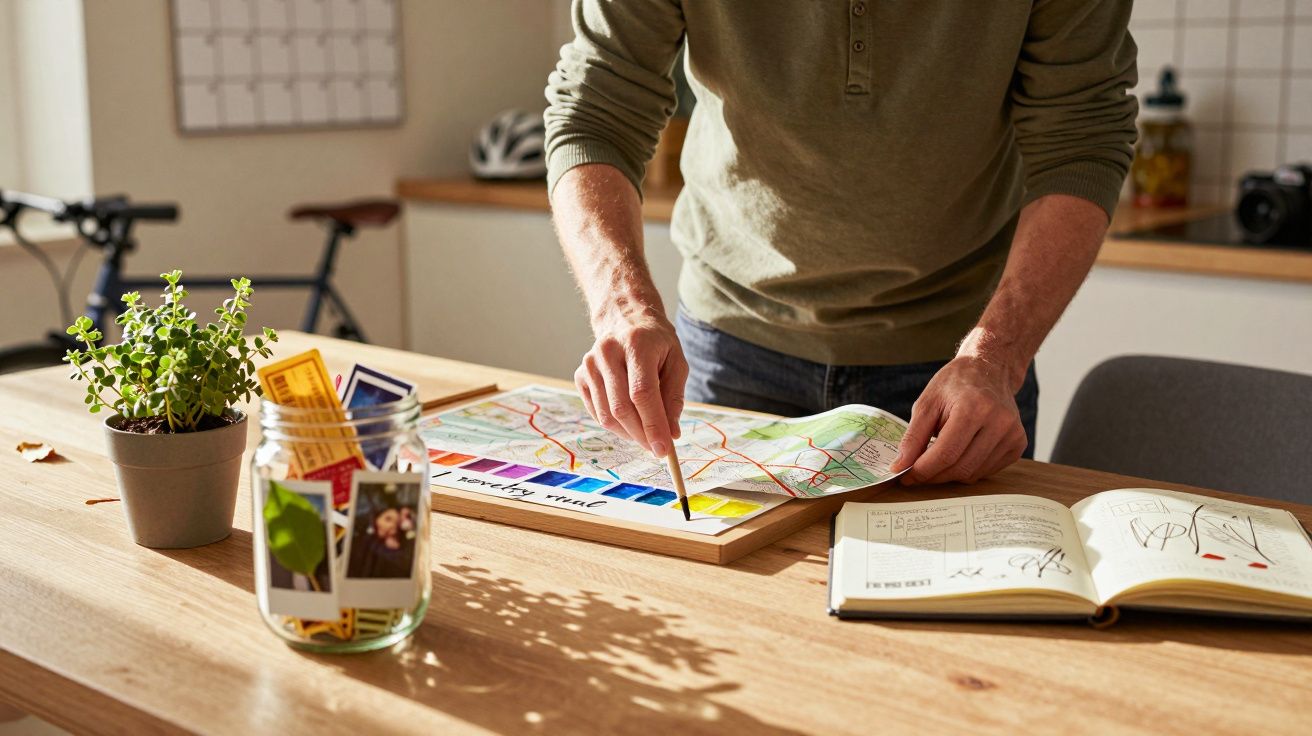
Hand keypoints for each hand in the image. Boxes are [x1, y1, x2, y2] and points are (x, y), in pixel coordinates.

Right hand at [574, 305, 687, 457]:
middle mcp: (608, 352)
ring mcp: (590, 363)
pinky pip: (596, 412)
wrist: (625, 318)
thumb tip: (671, 434)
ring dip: (628, 433)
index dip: (653, 424)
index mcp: (636, 344)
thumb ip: (674, 398)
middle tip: (656, 448)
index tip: (664, 449)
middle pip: (621, 408)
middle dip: (641, 435)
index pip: (642, 393)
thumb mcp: (676, 362)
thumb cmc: (656, 343)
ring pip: (606, 415)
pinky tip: (629, 421)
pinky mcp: (580, 375)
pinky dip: (614, 425)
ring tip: (645, 434)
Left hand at [890, 355, 1027, 484]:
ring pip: (973, 474)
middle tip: (916, 473)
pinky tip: (959, 453)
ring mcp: (1013, 434)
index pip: (946, 454)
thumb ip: (913, 437)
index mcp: (974, 408)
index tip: (905, 477)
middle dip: (934, 476)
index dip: (923, 470)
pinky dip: (967, 469)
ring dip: (949, 474)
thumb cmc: (955, 384)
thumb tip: (901, 467)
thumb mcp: (927, 403)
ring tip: (937, 458)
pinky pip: (986, 471)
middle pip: (961, 468)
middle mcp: (999, 422)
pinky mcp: (1018, 444)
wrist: (989, 369)